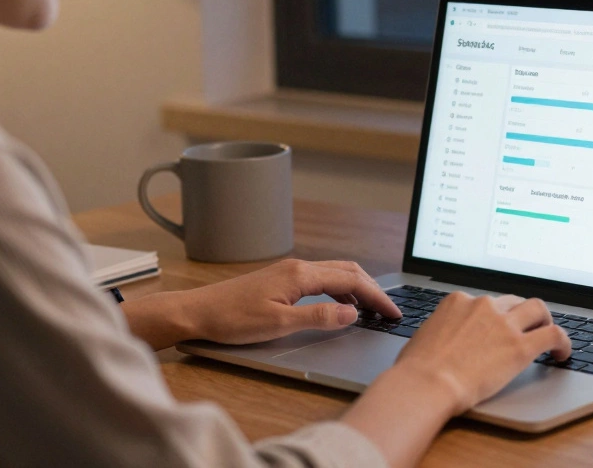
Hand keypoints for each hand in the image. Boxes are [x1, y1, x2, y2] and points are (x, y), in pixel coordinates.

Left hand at [182, 259, 401, 344]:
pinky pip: (321, 278)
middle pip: (347, 271)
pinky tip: (340, 306)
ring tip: (373, 309)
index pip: (351, 282)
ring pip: (335, 273)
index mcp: (300, 275)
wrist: (198, 312)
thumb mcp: (279, 324)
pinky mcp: (281, 279)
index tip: (394, 313)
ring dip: (357, 288)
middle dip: (373, 289)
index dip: (377, 297)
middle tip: (391, 311)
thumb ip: (317, 318)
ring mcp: (289, 271)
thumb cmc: (232, 319)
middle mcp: (297, 267)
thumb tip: (351, 314)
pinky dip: (340, 289)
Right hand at [392, 292, 569, 413]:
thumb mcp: (425, 335)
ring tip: (547, 336)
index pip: (485, 301)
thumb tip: (444, 340)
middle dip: (520, 315)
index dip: (494, 315)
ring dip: (544, 320)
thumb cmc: (417, 368)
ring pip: (538, 309)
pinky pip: (554, 335)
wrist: (426, 383)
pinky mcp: (520, 346)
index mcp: (458, 301)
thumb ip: (442, 330)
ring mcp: (503, 324)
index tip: (497, 327)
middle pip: (513, 302)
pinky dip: (563, 342)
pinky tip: (562, 354)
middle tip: (525, 330)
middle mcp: (483, 305)